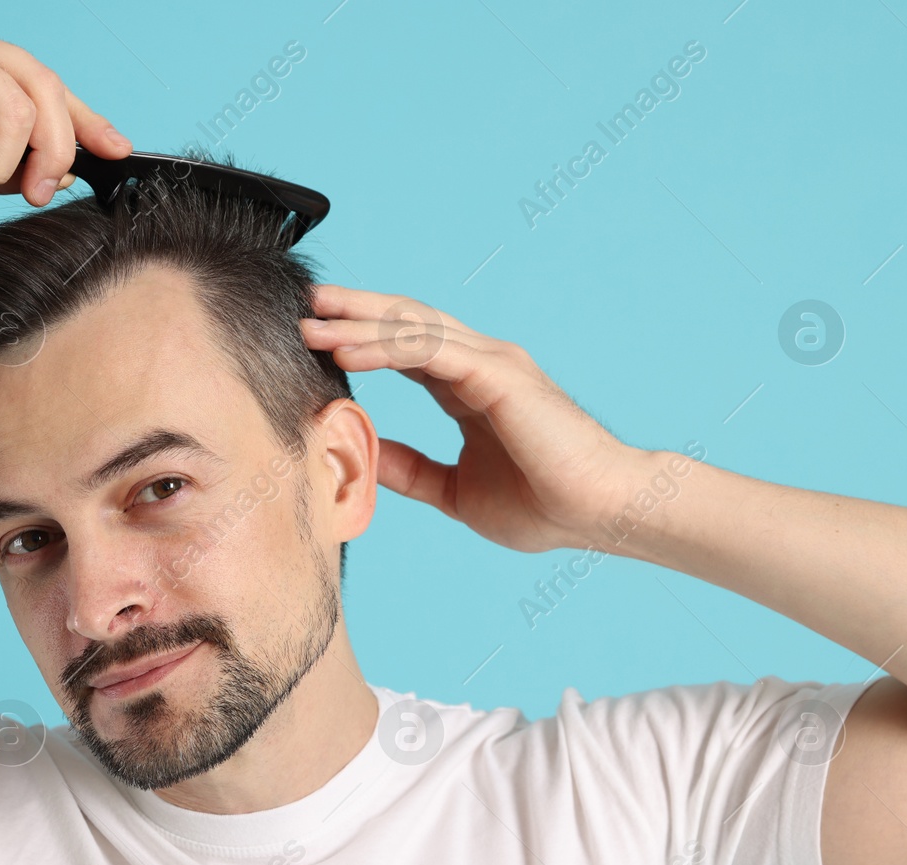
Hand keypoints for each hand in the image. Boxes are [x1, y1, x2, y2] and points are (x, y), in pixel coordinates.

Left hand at [300, 285, 655, 553]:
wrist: (601, 513)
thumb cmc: (544, 506)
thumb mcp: (454, 490)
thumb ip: (410, 471)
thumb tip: (366, 458)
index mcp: (469, 387)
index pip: (405, 348)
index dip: (361, 339)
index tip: (316, 340)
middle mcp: (479, 363)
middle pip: (404, 323)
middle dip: (352, 313)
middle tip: (305, 309)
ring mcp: (490, 363)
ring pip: (411, 327)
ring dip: (358, 323)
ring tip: (313, 322)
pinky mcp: (497, 375)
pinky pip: (428, 351)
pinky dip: (384, 347)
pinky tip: (347, 350)